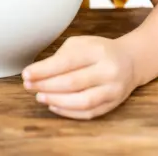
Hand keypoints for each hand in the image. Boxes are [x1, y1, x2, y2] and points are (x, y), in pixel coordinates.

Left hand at [21, 36, 137, 119]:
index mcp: (97, 51)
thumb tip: (38, 73)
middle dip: (46, 85)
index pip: (66, 62)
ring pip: (82, 101)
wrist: (131, 61)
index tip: (26, 74)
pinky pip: (89, 113)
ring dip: (56, 101)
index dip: (43, 70)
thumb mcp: (80, 43)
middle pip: (72, 83)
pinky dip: (69, 112)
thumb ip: (61, 56)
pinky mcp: (113, 104)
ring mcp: (113, 90)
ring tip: (39, 96)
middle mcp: (108, 71)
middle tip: (28, 85)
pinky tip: (54, 106)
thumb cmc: (98, 51)